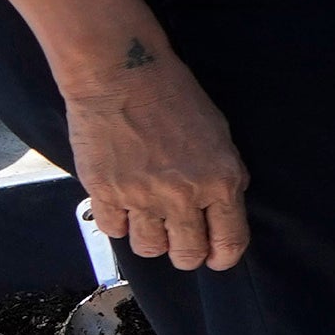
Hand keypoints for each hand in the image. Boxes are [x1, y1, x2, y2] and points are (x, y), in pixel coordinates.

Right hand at [61, 38, 252, 273]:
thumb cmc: (175, 97)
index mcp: (220, 182)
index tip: (216, 259)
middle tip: (181, 243)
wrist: (123, 75)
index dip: (222, 257)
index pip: (229, 241)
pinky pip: (113, 230)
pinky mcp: (104, 191)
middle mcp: (182, 196)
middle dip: (186, 254)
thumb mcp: (220, 137)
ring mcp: (141, 197)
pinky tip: (122, 206)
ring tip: (150, 220)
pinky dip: (118, 223)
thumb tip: (220, 210)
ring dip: (151, 240)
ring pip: (149, 248)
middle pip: (187, 254)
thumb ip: (222, 177)